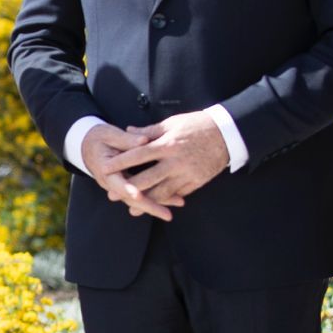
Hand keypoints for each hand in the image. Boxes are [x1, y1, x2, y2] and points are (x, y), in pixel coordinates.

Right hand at [82, 124, 170, 220]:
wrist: (88, 145)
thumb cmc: (100, 137)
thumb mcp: (110, 134)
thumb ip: (127, 139)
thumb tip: (144, 141)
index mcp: (105, 169)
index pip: (118, 183)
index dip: (129, 190)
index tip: (139, 196)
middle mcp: (111, 182)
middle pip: (130, 198)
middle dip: (149, 207)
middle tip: (168, 215)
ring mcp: (119, 185)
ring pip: (138, 199)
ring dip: (158, 202)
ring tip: (180, 204)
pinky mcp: (127, 184)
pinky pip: (142, 193)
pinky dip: (157, 195)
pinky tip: (176, 196)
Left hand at [105, 111, 228, 206]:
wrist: (227, 134)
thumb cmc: (197, 125)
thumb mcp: (172, 123)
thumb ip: (149, 130)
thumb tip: (129, 130)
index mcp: (167, 144)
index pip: (138, 155)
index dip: (121, 162)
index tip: (105, 167)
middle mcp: (175, 161)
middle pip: (147, 178)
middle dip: (128, 188)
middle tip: (111, 195)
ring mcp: (187, 174)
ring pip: (162, 192)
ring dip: (146, 202)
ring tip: (131, 210)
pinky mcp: (197, 182)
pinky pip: (178, 195)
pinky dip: (166, 202)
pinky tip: (155, 206)